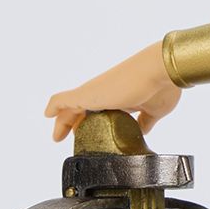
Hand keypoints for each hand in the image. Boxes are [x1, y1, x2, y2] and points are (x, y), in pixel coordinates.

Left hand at [44, 51, 180, 141]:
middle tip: (69, 138)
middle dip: (75, 124)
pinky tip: (48, 115)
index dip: (93, 123)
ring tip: (57, 136)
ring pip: (71, 107)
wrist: (161, 70)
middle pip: (82, 109)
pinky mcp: (87, 94)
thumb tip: (141, 132)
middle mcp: (105, 93)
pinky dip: (55, 106)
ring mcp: (95, 93)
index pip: (100, 112)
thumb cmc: (162, 86)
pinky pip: (63, 100)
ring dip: (64, 121)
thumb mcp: (155, 111)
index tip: (90, 136)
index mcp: (120, 98)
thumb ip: (145, 122)